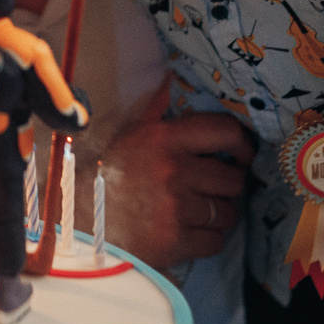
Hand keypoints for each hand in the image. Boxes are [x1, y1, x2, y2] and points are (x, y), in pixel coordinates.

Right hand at [102, 93, 254, 269]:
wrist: (80, 222)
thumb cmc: (106, 175)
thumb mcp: (130, 135)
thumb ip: (157, 110)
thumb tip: (172, 81)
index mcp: (164, 138)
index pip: (226, 132)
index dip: (243, 145)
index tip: (242, 155)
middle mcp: (175, 170)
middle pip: (233, 179)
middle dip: (228, 186)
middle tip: (214, 188)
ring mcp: (177, 208)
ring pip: (227, 213)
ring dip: (219, 214)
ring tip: (201, 211)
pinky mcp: (176, 241)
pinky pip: (215, 241)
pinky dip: (208, 239)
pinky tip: (191, 232)